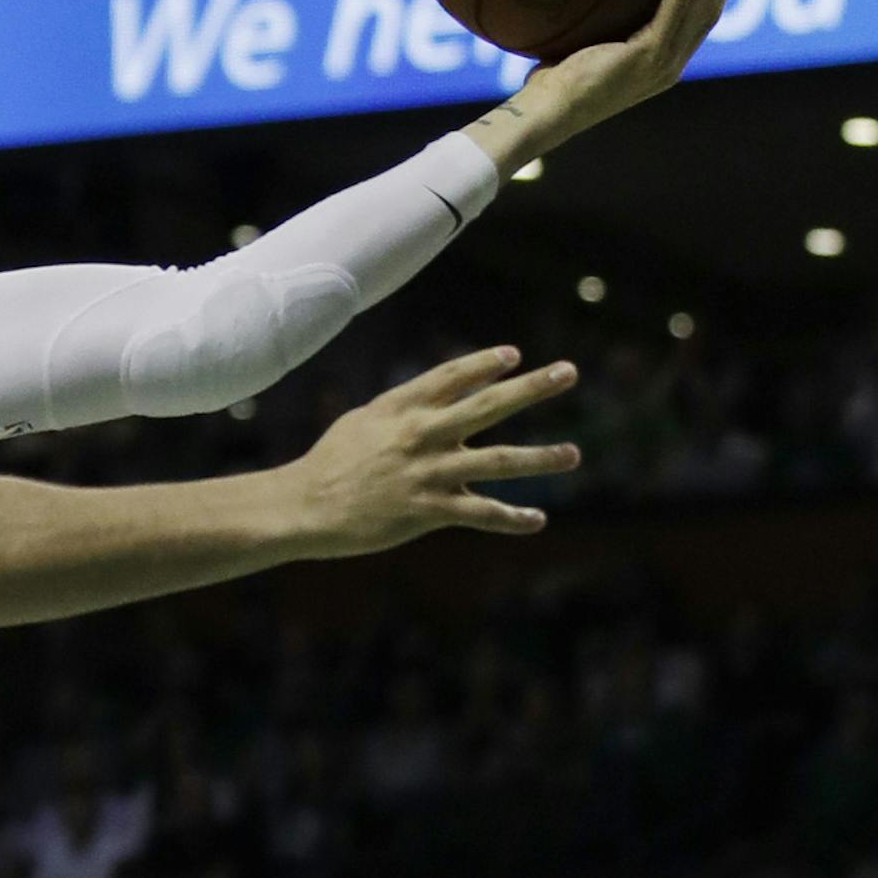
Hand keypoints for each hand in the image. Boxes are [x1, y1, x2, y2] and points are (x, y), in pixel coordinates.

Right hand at [279, 346, 579, 558]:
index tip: (515, 356)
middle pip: (489, 406)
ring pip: (497, 461)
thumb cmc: (330, 463)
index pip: (454, 376)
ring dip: (540, 458)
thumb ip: (402, 407)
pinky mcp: (428, 510)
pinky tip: (537, 520)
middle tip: (569, 372)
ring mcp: (428, 472)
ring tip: (573, 455)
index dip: (486, 364)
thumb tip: (432, 397)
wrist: (304, 507)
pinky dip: (510, 518)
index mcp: (403, 407)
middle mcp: (422, 433)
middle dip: (532, 388)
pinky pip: (479, 513)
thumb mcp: (363, 420)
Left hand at [467, 0, 744, 172]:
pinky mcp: (650, 54)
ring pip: (705, 4)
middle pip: (712, 9)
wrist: (545, 114)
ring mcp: (663, 62)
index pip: (698, 23)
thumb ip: (600, 24)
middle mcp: (670, 65)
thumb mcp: (583, 48)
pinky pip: (675, 3)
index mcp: (660, 65)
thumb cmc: (550, 86)